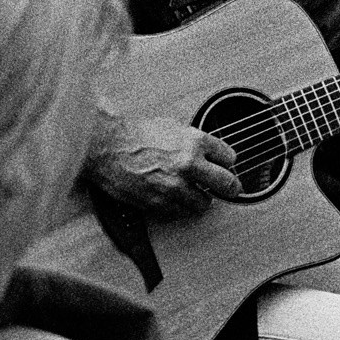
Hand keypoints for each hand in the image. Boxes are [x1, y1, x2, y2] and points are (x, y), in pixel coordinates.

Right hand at [83, 112, 241, 219]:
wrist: (108, 147)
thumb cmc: (137, 135)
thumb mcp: (174, 127)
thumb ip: (195, 142)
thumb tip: (211, 154)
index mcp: (195, 141)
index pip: (229, 157)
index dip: (226, 162)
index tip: (224, 165)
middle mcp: (189, 164)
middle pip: (227, 184)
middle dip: (230, 187)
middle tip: (230, 189)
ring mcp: (175, 186)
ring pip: (204, 203)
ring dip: (200, 199)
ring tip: (193, 193)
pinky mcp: (160, 202)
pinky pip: (180, 212)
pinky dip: (179, 207)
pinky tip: (172, 197)